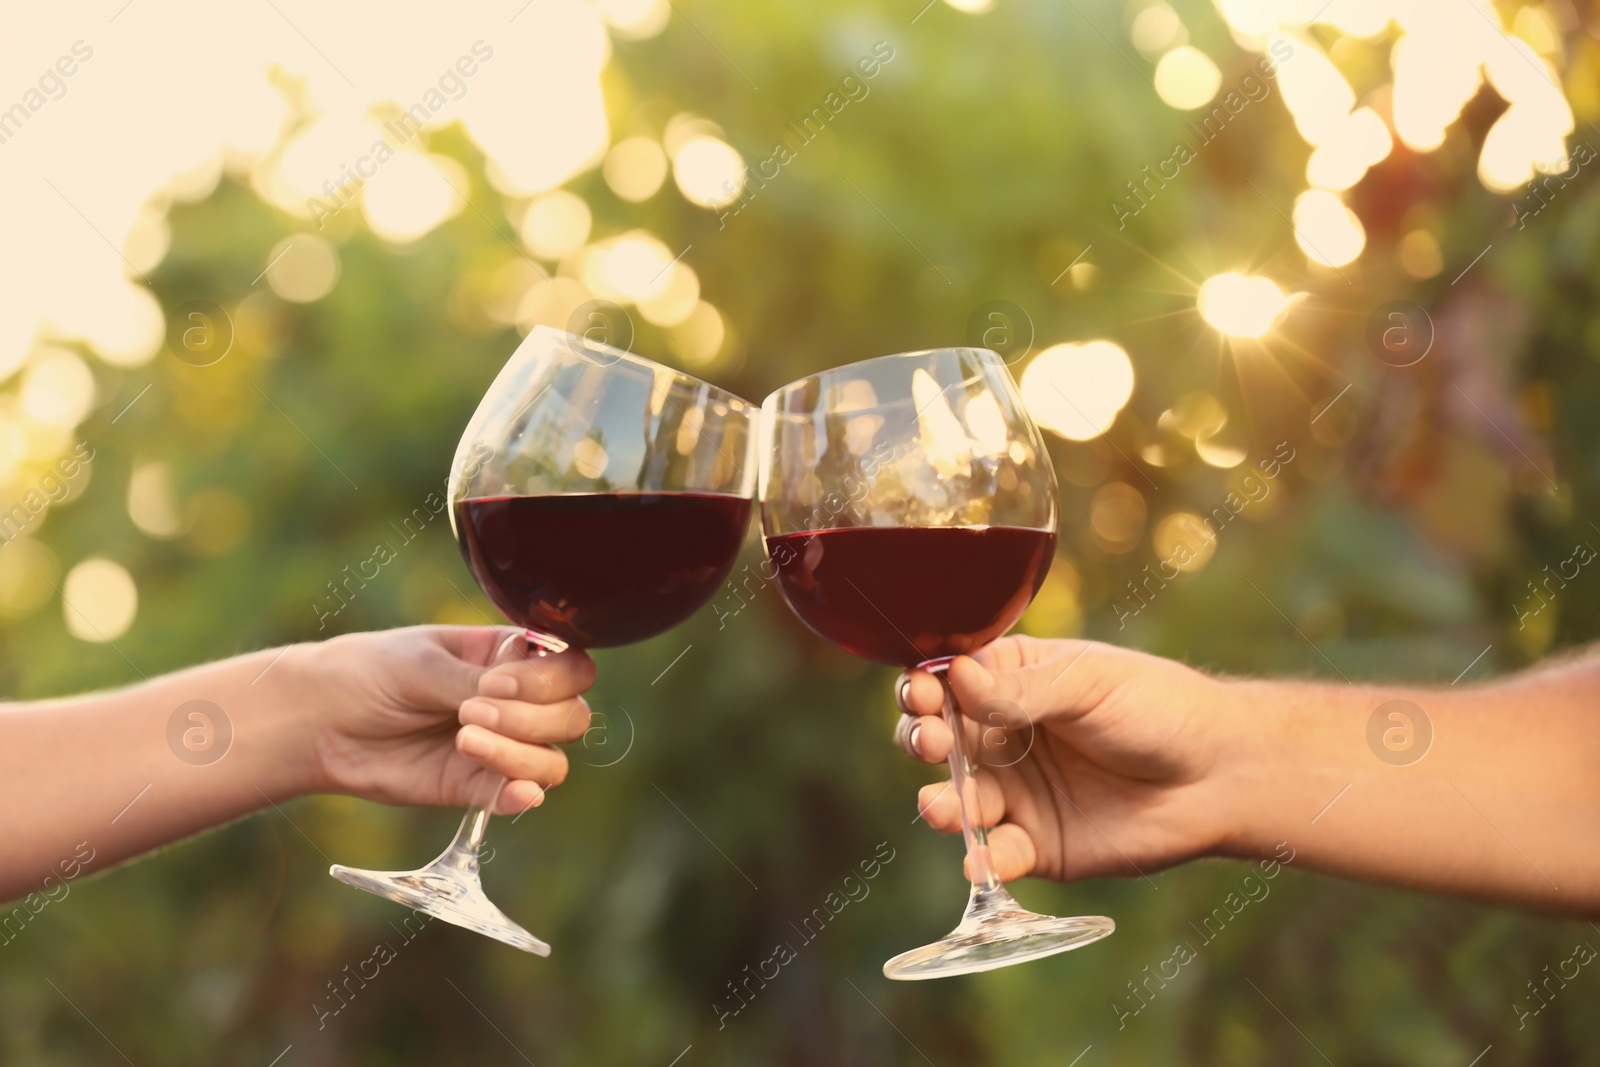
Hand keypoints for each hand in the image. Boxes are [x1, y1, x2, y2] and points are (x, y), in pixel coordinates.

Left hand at [301, 625, 593, 815]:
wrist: (319, 722)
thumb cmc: (368, 673)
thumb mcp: (421, 664)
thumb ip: (474, 682)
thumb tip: (519, 702)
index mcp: (509, 657)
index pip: (570, 669)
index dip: (549, 679)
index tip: (498, 682)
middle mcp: (516, 703)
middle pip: (572, 716)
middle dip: (531, 717)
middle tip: (469, 712)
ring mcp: (501, 747)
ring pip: (553, 761)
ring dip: (519, 754)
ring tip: (464, 740)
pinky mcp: (476, 788)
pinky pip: (520, 796)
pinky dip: (523, 795)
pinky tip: (512, 791)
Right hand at [895, 635, 1243, 883]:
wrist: (1218, 774)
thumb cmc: (1156, 708)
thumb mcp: (1087, 684)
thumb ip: (1020, 690)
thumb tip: (955, 678)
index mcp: (1009, 680)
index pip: (947, 680)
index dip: (925, 686)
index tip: (923, 694)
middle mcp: (1000, 736)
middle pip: (937, 739)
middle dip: (921, 741)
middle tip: (934, 745)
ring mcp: (1015, 792)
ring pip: (956, 801)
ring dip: (941, 805)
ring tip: (943, 808)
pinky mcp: (1036, 845)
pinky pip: (997, 856)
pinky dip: (984, 861)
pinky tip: (983, 861)